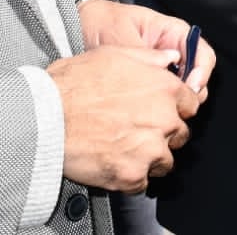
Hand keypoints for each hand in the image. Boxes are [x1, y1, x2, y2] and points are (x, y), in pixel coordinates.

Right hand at [50, 45, 200, 192]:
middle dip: (163, 134)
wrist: (46, 118)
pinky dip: (130, 176)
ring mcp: (150, 149)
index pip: (190, 104)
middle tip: (137, 131)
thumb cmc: (74, 84)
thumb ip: (150, 58)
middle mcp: (164, 119)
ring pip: (164, 161)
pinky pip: (142, 182)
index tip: (162, 112)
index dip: (175, 109)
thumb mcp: (115, 54)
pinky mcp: (132, 175)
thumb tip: (171, 58)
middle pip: (180, 134)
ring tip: (123, 149)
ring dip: (149, 157)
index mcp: (165, 89)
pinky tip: (113, 162)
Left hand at [77, 0, 216, 95]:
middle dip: (189, 94)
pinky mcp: (150, 83)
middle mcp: (174, 52)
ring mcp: (163, 69)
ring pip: (182, 91)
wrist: (80, 26)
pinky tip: (145, 110)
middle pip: (197, 78)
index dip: (201, 74)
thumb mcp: (123, 37)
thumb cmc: (104, 24)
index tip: (189, 90)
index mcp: (174, 34)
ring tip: (156, 109)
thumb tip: (165, 76)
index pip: (203, 55)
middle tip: (173, 106)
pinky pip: (163, 97)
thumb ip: (145, 56)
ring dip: (174, 102)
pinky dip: (159, 106)